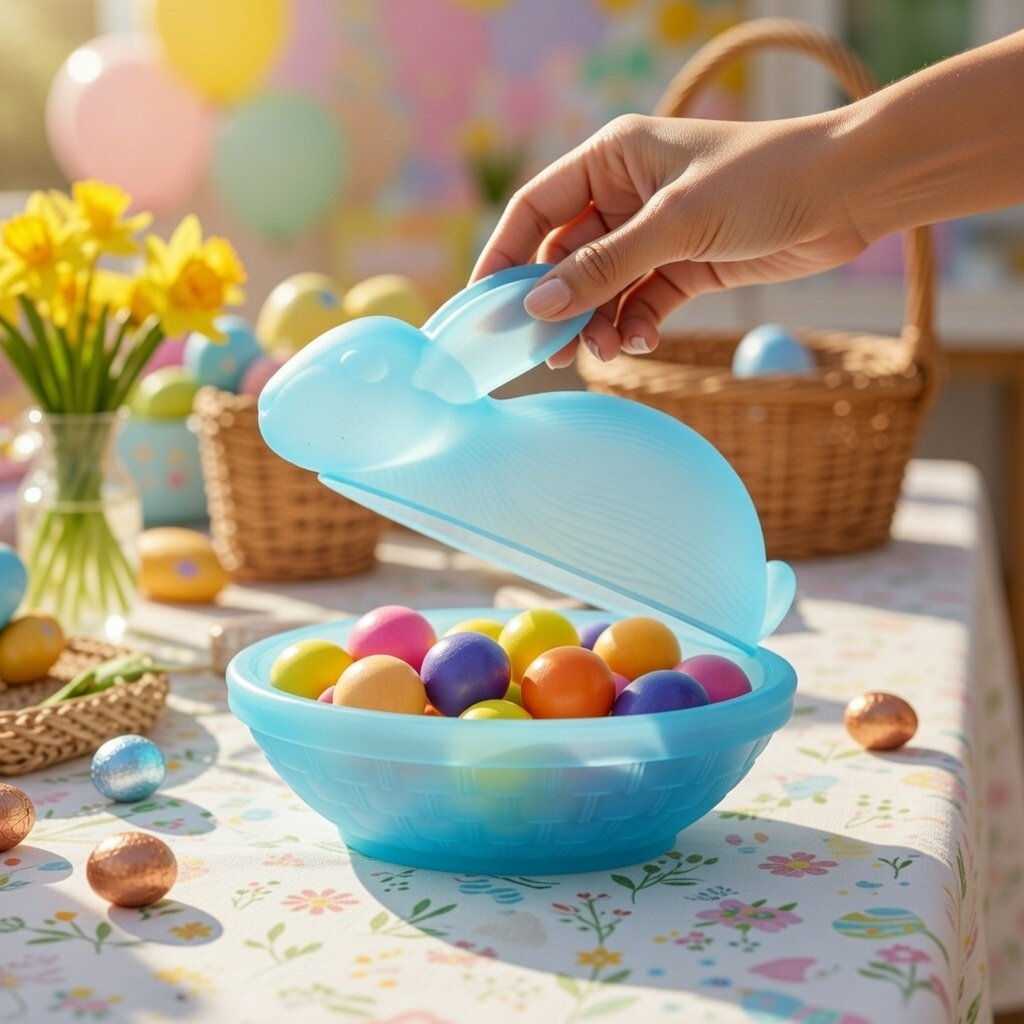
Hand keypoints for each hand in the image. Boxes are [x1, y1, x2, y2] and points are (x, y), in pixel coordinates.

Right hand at [472, 112, 868, 366]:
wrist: (849, 192)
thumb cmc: (762, 180)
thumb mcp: (673, 223)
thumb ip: (602, 267)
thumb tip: (536, 307)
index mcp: (612, 158)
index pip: (536, 209)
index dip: (504, 256)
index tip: (484, 306)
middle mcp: (625, 194)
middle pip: (566, 257)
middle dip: (557, 305)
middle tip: (548, 351)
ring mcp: (654, 233)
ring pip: (602, 288)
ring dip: (597, 323)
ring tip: (603, 352)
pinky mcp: (684, 266)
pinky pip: (640, 302)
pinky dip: (635, 325)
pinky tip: (641, 342)